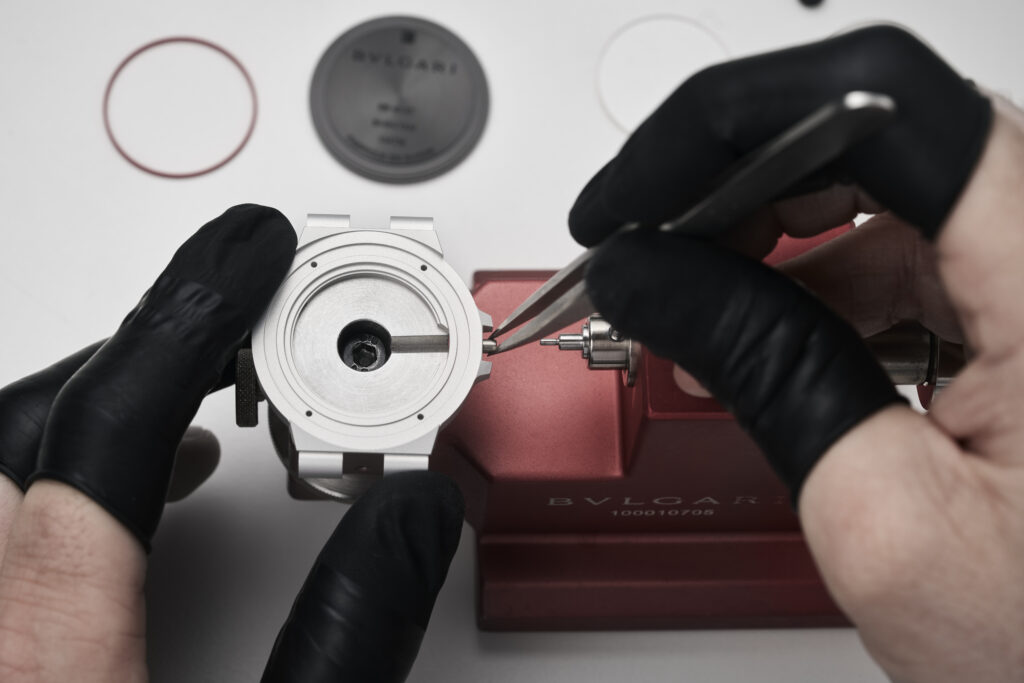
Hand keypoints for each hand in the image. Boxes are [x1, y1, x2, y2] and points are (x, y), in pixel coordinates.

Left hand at [0, 205, 462, 681]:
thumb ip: (349, 634)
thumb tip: (413, 518)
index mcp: (41, 651)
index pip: (113, 424)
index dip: (194, 316)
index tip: (250, 253)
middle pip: (25, 420)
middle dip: (141, 346)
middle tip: (234, 313)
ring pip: (3, 463)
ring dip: (100, 403)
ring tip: (202, 385)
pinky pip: (4, 525)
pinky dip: (75, 469)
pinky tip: (156, 480)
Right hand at [570, 25, 1023, 681]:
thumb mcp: (888, 519)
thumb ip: (765, 372)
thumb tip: (652, 276)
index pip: (878, 107)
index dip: (732, 126)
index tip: (639, 195)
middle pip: (871, 130)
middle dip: (730, 186)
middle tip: (647, 251)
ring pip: (879, 192)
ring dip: (764, 243)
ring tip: (690, 316)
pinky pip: (905, 253)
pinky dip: (816, 286)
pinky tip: (764, 340)